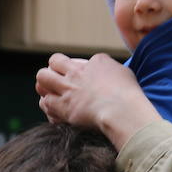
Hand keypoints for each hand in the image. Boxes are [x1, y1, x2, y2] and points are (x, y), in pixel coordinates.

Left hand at [35, 53, 160, 148]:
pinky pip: (45, 102)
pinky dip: (48, 105)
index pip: (77, 59)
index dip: (72, 68)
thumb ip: (112, 70)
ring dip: (46, 85)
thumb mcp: (124, 74)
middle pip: (53, 62)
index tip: (77, 77)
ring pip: (42, 78)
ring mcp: (68, 89)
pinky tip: (55, 110)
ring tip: (52, 94)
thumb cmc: (129, 95)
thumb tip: (109, 72)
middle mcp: (78, 73)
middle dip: (53, 70)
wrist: (122, 111)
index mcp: (95, 62)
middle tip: (58, 82)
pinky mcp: (63, 107)